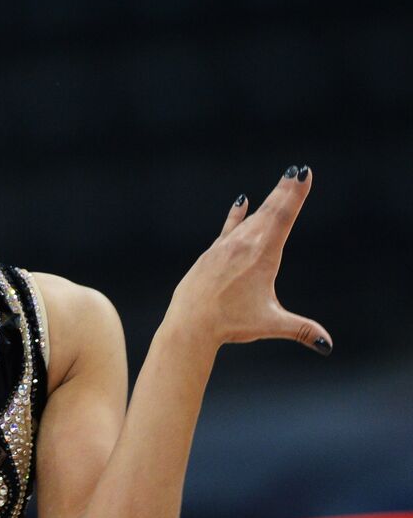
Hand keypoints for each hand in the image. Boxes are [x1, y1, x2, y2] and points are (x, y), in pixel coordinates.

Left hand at [169, 164, 332, 354]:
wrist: (189, 324)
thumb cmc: (230, 324)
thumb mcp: (270, 323)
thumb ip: (301, 330)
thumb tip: (328, 346)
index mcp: (263, 255)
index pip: (283, 218)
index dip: (295, 195)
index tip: (303, 174)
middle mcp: (243, 244)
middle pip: (268, 211)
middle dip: (284, 191)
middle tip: (296, 171)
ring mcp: (224, 247)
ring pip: (250, 218)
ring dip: (266, 201)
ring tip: (280, 185)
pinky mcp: (211, 254)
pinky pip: (228, 228)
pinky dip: (237, 214)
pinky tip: (241, 201)